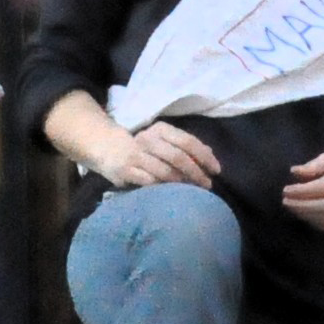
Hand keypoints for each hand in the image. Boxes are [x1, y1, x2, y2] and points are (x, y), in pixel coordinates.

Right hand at [99, 121, 219, 191]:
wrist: (107, 148)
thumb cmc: (144, 148)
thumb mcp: (164, 141)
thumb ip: (185, 146)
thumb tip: (210, 155)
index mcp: (161, 129)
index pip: (188, 141)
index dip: (204, 157)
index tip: (216, 171)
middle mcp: (148, 139)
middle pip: (178, 157)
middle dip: (196, 173)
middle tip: (206, 185)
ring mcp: (136, 155)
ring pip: (165, 171)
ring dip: (181, 183)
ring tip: (191, 191)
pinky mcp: (126, 170)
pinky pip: (149, 182)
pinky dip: (163, 188)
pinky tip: (171, 194)